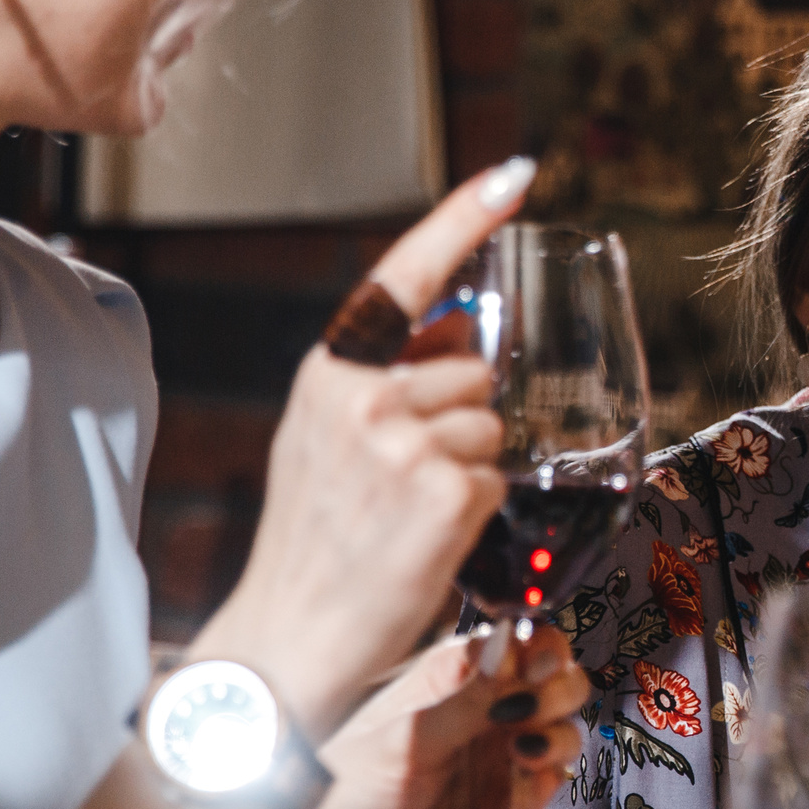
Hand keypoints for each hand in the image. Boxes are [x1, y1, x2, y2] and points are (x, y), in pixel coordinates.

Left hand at [148, 629, 588, 808]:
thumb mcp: (403, 741)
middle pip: (551, 676)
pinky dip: (550, 782)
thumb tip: (509, 652)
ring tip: (526, 752)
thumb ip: (464, 702)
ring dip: (559, 733)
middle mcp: (480, 708)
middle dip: (556, 688)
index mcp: (447, 676)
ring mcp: (497, 753)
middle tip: (532, 711)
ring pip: (562, 724)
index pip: (513, 639)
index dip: (537, 647)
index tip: (536, 666)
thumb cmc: (346, 795)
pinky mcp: (509, 798)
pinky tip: (520, 793)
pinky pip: (553, 779)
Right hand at [188, 161, 532, 733]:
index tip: (515, 172)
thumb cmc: (318, 542)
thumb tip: (459, 336)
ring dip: (470, 468)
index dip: (463, 218)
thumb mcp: (324, 440)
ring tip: (411, 515)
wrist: (293, 636)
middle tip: (405, 484)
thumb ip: (381, 382)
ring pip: (492, 423)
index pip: (406, 276)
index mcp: (330, 372)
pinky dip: (477, 511)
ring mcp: (402, 442)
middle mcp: (362, 396)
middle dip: (461, 420)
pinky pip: (498, 475)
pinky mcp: (443, 491)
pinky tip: (429, 540)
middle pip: (474, 371)